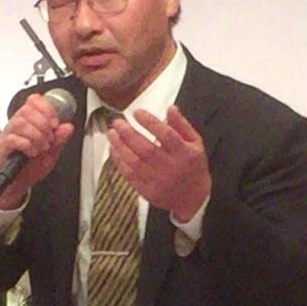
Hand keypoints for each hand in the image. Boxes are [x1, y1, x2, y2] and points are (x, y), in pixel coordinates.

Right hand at [0, 92, 75, 208]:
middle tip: (48, 139)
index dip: (47, 108)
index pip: (34, 101)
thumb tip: (68, 126)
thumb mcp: (51, 154)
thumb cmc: (30, 168)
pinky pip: (14, 138)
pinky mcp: (3, 146)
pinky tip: (32, 153)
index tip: (55, 123)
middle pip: (27, 110)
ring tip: (41, 148)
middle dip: (43, 124)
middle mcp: (16, 125)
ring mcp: (8, 134)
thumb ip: (59, 140)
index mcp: (28, 122)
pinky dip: (28, 145)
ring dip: (36, 136)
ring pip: (21, 123)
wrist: (17, 184)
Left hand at [106, 106, 210, 221]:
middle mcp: (170, 167)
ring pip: (134, 162)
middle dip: (128, 134)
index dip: (150, 122)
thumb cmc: (193, 165)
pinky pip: (129, 175)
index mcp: (184, 153)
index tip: (136, 112)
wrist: (192, 198)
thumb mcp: (195, 143)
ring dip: (120, 146)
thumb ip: (182, 125)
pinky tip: (114, 149)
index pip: (166, 135)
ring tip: (111, 133)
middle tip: (117, 122)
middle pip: (146, 149)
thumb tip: (170, 108)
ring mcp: (157, 180)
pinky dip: (119, 161)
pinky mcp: (147, 190)